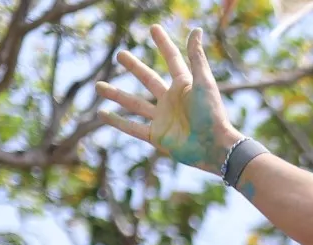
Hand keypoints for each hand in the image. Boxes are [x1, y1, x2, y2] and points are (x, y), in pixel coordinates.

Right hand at [97, 25, 243, 173]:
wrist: (214, 147)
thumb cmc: (212, 114)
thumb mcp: (204, 82)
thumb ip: (196, 57)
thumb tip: (196, 29)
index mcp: (184, 86)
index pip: (172, 59)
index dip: (163, 44)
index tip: (153, 29)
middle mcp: (171, 100)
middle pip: (148, 79)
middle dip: (134, 67)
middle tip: (120, 55)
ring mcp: (163, 118)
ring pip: (134, 103)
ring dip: (116, 94)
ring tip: (98, 85)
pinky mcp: (157, 136)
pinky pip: (132, 128)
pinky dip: (116, 122)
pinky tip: (101, 114)